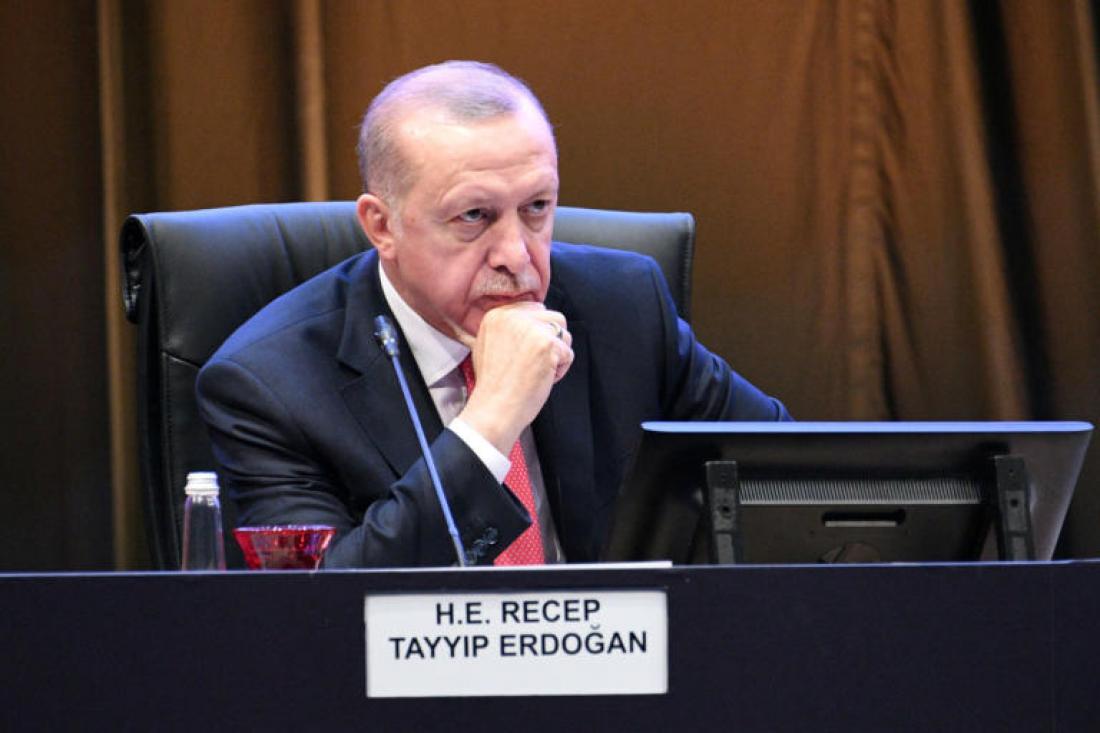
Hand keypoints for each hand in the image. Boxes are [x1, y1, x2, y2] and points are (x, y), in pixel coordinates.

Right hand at [449, 303, 573, 453]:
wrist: (494, 408)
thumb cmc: (492, 385)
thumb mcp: (487, 345)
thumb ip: (508, 328)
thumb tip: (533, 320)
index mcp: (497, 315)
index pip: (534, 308)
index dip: (539, 331)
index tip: (530, 352)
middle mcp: (514, 317)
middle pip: (553, 317)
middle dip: (552, 341)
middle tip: (536, 363)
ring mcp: (532, 329)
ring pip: (564, 334)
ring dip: (558, 355)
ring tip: (538, 371)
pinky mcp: (547, 344)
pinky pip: (568, 354)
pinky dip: (561, 370)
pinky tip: (543, 379)